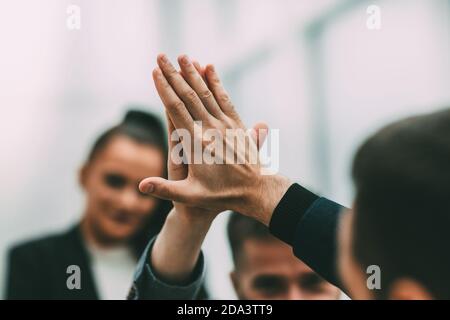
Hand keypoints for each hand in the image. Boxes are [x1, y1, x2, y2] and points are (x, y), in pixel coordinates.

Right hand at [140, 54, 290, 224]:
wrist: (255, 191)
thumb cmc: (221, 196)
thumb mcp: (191, 196)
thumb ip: (165, 189)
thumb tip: (140, 186)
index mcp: (197, 143)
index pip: (176, 110)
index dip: (165, 89)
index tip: (155, 72)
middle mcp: (211, 129)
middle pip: (189, 96)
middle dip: (174, 75)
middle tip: (162, 56)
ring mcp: (226, 125)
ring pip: (206, 93)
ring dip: (193, 73)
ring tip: (182, 56)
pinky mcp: (236, 124)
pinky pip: (224, 98)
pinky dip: (216, 82)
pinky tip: (210, 68)